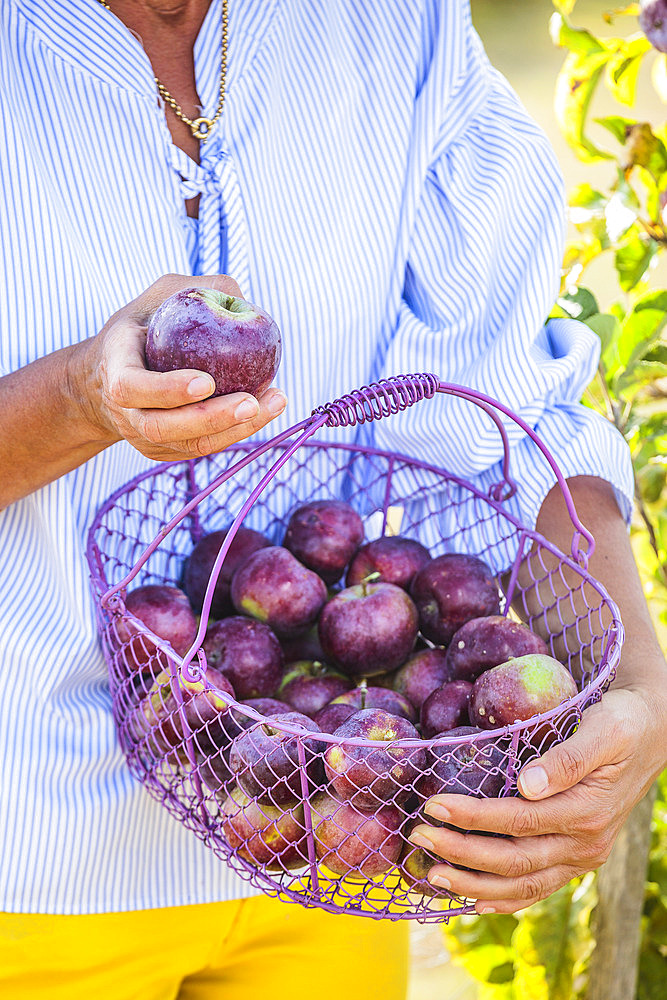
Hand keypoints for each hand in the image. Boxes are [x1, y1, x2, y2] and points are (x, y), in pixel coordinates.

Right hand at [73, 273, 286, 460]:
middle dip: (210, 418)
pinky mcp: (168, 451)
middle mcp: (127, 412)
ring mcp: (145, 437)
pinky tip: (267, 409)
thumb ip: (196, 290)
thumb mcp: (160, 297)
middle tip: (251, 403)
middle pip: (163, 428)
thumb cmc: (144, 326)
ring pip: (190, 445)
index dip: (167, 390)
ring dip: (235, 429)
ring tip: (273, 404)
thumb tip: (244, 301)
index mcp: (116, 370)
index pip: (132, 387)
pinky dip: (237, 431)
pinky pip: (204, 447)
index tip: (207, 382)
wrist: (109, 376)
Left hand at [408, 683, 666, 913]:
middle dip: (461, 852)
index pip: (518, 821)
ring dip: (474, 883)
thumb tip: (527, 783)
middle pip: (514, 859)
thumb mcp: (604, 729)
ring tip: (433, 875)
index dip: (473, 817)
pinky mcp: (577, 858)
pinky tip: (473, 900)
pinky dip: (504, 898)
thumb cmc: (623, 723)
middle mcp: (585, 843)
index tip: (434, 805)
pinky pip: (537, 887)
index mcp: (587, 811)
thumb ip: (567, 759)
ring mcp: (582, 856)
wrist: (653, 733)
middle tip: (419, 836)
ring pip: (523, 883)